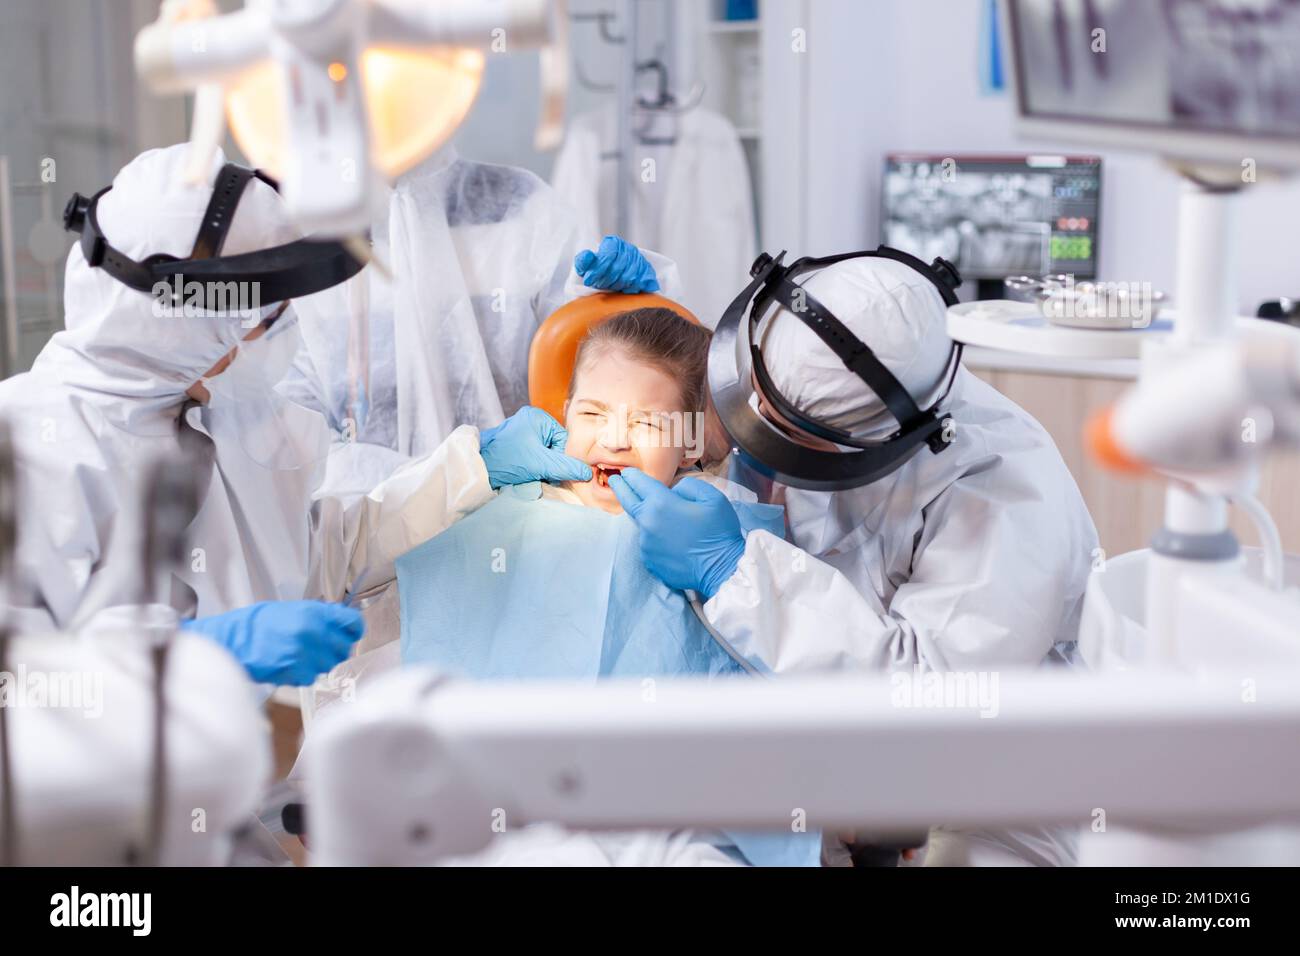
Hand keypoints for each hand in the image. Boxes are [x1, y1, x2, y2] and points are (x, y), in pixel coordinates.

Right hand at [183, 600, 363, 685]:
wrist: (233, 640)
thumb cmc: (259, 624)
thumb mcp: (294, 609)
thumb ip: (320, 617)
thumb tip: (340, 625)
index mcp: (315, 613)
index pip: (353, 622)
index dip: (354, 630)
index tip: (351, 633)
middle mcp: (314, 632)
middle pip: (344, 648)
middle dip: (334, 650)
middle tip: (320, 648)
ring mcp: (305, 653)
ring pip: (328, 665)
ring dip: (318, 663)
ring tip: (299, 655)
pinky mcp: (296, 671)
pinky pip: (311, 677)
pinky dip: (302, 674)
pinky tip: (288, 664)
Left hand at [479, 406, 592, 489]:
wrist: (478, 468)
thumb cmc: (506, 460)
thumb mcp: (540, 464)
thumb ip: (566, 468)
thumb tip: (586, 473)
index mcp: (537, 417)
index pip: (563, 439)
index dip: (562, 458)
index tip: (555, 472)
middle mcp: (530, 420)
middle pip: (554, 445)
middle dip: (552, 462)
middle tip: (544, 474)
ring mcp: (522, 430)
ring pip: (545, 452)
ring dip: (544, 466)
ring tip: (533, 473)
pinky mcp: (515, 442)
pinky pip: (535, 454)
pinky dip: (535, 465)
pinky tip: (528, 472)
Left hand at [574, 236, 659, 293]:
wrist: (616, 270)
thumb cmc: (599, 268)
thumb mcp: (587, 263)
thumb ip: (583, 260)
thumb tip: (588, 256)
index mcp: (613, 243)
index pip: (607, 256)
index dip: (597, 270)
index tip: (588, 280)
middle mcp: (628, 248)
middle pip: (618, 268)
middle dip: (606, 280)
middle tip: (599, 286)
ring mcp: (639, 259)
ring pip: (629, 276)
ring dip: (617, 285)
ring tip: (610, 287)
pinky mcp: (647, 269)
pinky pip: (641, 281)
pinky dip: (631, 288)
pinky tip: (623, 290)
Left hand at [609, 468, 744, 599]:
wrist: (722, 569)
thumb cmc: (719, 531)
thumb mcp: (712, 497)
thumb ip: (688, 485)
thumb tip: (673, 491)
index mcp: (661, 504)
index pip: (640, 483)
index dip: (633, 476)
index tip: (628, 472)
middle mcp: (647, 523)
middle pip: (628, 502)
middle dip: (621, 489)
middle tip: (615, 481)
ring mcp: (646, 544)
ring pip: (641, 524)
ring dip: (646, 517)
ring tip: (661, 517)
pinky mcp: (649, 561)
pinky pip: (648, 543)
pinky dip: (654, 537)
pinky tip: (669, 539)